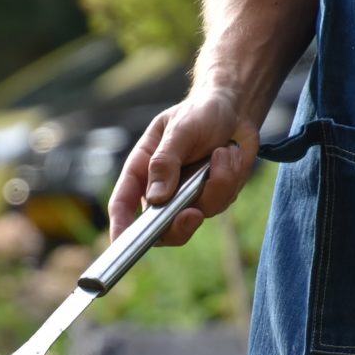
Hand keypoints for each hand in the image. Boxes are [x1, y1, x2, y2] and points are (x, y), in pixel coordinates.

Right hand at [107, 87, 258, 244]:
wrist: (235, 110)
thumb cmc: (199, 113)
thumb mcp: (180, 129)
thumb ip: (166, 161)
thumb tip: (156, 198)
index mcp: (142, 170)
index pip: (123, 204)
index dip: (120, 227)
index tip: (121, 244)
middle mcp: (161, 189)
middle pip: (160, 228)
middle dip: (178, 226)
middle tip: (192, 214)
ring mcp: (187, 196)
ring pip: (197, 214)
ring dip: (216, 184)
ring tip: (222, 152)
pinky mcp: (213, 197)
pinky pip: (221, 202)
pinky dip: (230, 178)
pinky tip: (230, 154)